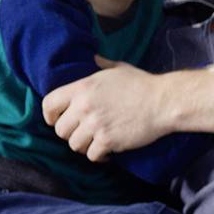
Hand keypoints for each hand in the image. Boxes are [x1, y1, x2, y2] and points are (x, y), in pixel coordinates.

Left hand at [42, 60, 169, 159]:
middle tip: (83, 133)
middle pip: (60, 130)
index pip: (49, 104)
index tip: (57, 120)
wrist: (164, 102)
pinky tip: (106, 152)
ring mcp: (95, 126)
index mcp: (82, 88)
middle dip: (70, 133)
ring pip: (74, 145)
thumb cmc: (143, 84)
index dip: (50, 115)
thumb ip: (101, 65)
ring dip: (84, 146)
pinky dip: (99, 156)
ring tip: (95, 143)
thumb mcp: (119, 69)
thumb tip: (93, 58)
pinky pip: (92, 155)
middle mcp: (84, 107)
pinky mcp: (108, 141)